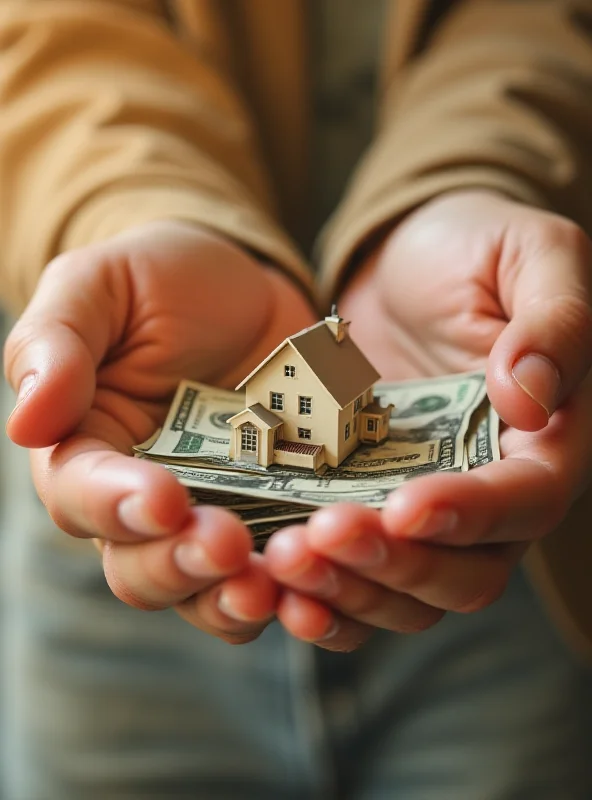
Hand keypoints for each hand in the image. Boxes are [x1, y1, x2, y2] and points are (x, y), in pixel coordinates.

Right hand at [4, 220, 315, 642]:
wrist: (245, 287)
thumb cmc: (157, 281)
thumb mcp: (98, 286)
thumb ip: (56, 343)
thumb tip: (27, 422)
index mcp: (88, 450)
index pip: (83, 495)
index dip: (117, 507)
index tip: (164, 499)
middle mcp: (143, 502)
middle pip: (141, 567)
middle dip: (181, 565)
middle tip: (229, 544)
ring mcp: (214, 514)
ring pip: (207, 590)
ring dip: (234, 597)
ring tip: (274, 584)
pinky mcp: (275, 513)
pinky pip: (278, 570)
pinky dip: (297, 587)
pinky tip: (324, 575)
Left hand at [264, 191, 591, 650]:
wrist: (405, 262)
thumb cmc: (477, 249)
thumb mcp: (532, 255)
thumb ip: (554, 321)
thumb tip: (531, 399)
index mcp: (550, 438)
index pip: (528, 500)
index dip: (471, 515)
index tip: (403, 507)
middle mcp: (495, 492)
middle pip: (466, 574)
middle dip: (396, 567)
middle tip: (322, 537)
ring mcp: (430, 508)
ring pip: (409, 593)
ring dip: (350, 591)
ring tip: (286, 559)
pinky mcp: (371, 507)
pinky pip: (358, 575)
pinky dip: (324, 593)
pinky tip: (277, 583)